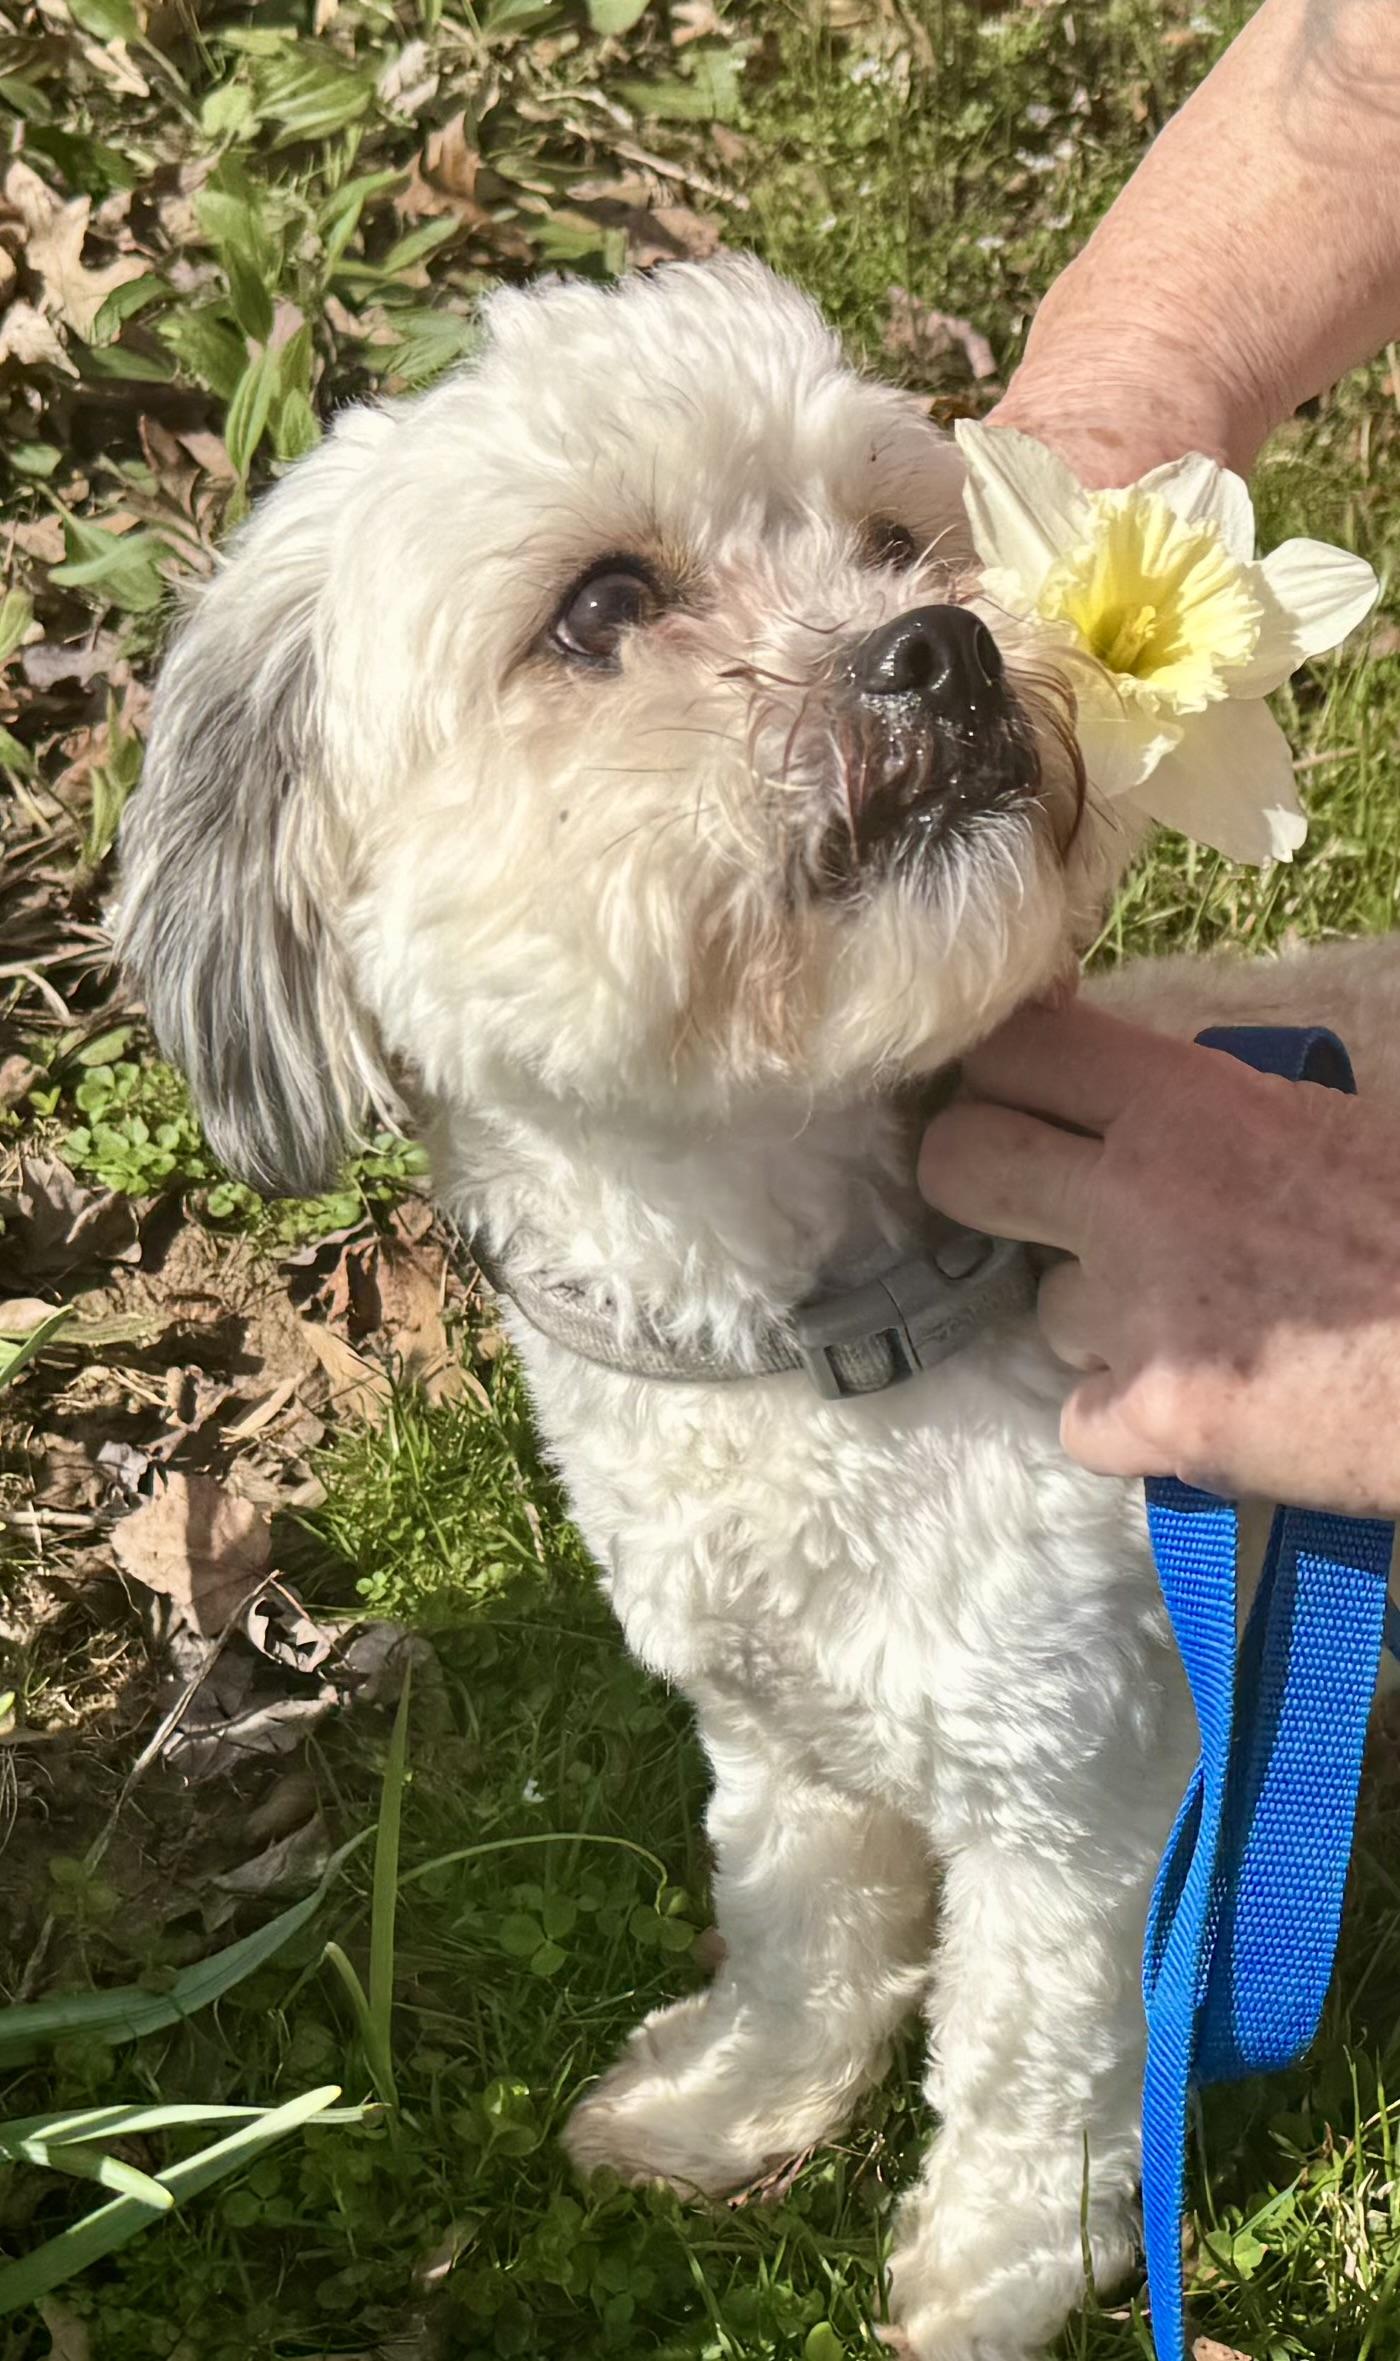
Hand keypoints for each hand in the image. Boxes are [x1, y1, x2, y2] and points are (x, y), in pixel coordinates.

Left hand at [918, 1002, 1399, 1515]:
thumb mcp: (1313, 1118)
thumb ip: (1201, 1105)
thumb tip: (1115, 1095)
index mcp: (1188, 1101)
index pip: (1015, 1047)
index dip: (999, 1074)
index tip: (1018, 1097)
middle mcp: (1139, 1194)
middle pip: (956, 1161)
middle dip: (982, 1182)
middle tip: (1032, 1204)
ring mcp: (1139, 1313)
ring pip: (1036, 1310)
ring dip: (1096, 1324)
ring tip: (1193, 1323)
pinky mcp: (1154, 1421)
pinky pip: (1079, 1419)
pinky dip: (1129, 1423)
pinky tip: (1204, 1401)